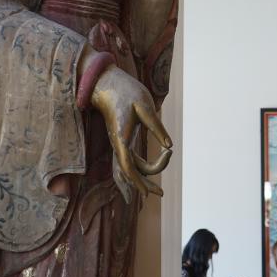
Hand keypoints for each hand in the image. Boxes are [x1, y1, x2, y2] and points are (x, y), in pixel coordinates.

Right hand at [91, 66, 171, 202]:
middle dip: (144, 185)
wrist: (107, 83)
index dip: (138, 182)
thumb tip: (169, 146)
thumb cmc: (126, 91)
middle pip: (129, 173)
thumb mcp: (145, 106)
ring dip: (143, 178)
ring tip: (158, 188)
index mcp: (122, 138)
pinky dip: (140, 170)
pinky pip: (130, 161)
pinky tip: (149, 172)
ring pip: (130, 168)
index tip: (151, 192)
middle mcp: (118, 144)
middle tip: (161, 193)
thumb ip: (156, 126)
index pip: (128, 167)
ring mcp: (119, 143)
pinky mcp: (122, 139)